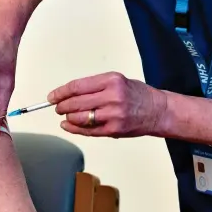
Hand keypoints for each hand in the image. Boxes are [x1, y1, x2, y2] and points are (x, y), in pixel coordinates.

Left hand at [47, 72, 167, 137]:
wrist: (159, 111)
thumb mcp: (116, 80)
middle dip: (62, 106)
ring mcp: (113, 115)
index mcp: (110, 81)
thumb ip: (94, 87)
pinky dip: (74, 129)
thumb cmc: (137, 94)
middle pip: (76, 103)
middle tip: (57, 107)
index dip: (61, 92)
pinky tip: (68, 125)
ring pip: (79, 118)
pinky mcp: (114, 130)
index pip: (77, 87)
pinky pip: (88, 131)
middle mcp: (112, 97)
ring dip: (68, 117)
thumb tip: (68, 94)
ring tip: (66, 115)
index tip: (52, 96)